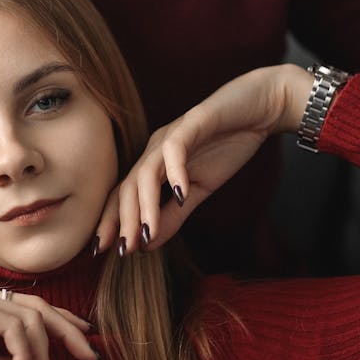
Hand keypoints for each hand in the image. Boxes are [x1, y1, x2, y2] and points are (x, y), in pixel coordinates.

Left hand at [95, 64, 312, 252]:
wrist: (258, 107)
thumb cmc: (226, 146)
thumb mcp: (200, 190)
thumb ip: (174, 215)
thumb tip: (148, 244)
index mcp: (153, 165)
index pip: (123, 196)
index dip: (111, 222)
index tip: (101, 252)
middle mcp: (155, 150)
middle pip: (128, 186)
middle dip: (122, 219)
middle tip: (122, 250)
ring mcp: (172, 135)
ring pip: (147, 171)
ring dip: (145, 204)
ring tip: (147, 232)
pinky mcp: (193, 123)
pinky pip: (177, 149)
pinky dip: (176, 172)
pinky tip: (180, 194)